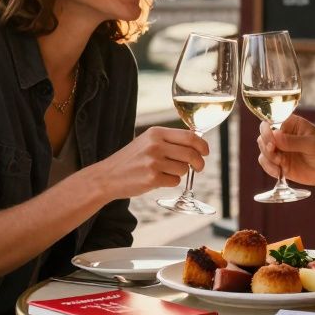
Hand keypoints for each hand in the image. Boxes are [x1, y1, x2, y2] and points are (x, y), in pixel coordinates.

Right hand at [91, 126, 208, 199]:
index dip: (202, 145)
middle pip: (191, 153)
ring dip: (179, 173)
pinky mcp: (152, 178)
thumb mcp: (148, 141)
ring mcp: (153, 162)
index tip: (206, 152)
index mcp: (156, 132)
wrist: (108, 176)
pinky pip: (175, 182)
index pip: (189, 136)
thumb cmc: (131, 160)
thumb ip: (169, 141)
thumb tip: (197, 145)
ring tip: (164, 172)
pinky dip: (171, 182)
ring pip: (184, 169)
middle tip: (198, 167)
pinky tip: (157, 180)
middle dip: (199, 163)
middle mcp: (155, 145)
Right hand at [257, 114, 314, 186]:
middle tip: (276, 154)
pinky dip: (268, 168)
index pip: (272, 121)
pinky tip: (279, 172)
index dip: (267, 130)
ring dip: (268, 157)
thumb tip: (275, 135)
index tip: (272, 142)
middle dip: (266, 146)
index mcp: (291, 123)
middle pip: (263, 135)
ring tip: (280, 164)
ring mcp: (279, 149)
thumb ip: (294, 141)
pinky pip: (265, 163)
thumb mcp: (313, 145)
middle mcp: (282, 135)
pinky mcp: (278, 162)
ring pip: (263, 150)